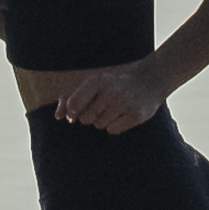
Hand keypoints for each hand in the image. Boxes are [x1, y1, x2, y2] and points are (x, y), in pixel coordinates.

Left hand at [40, 59, 164, 133]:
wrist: (150, 79)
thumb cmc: (115, 84)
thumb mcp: (96, 83)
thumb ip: (74, 98)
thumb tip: (58, 116)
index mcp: (98, 80)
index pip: (74, 104)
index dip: (72, 113)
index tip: (76, 113)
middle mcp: (111, 90)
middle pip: (86, 118)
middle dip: (90, 117)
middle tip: (101, 108)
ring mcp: (124, 103)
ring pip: (100, 125)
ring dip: (104, 121)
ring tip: (114, 110)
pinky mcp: (135, 115)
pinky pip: (113, 130)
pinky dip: (115, 126)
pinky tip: (123, 116)